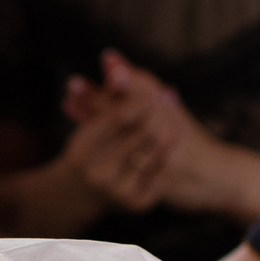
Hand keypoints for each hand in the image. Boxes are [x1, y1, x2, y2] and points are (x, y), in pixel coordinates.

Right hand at [60, 51, 191, 211]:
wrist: (85, 194)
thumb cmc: (91, 148)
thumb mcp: (90, 121)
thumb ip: (102, 91)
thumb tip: (111, 56)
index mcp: (81, 149)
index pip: (120, 113)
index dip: (140, 98)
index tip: (153, 88)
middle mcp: (97, 172)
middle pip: (142, 129)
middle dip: (157, 110)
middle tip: (167, 95)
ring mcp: (118, 191)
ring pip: (156, 148)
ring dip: (171, 124)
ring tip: (175, 109)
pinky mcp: (137, 204)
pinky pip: (163, 169)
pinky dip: (173, 148)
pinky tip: (178, 132)